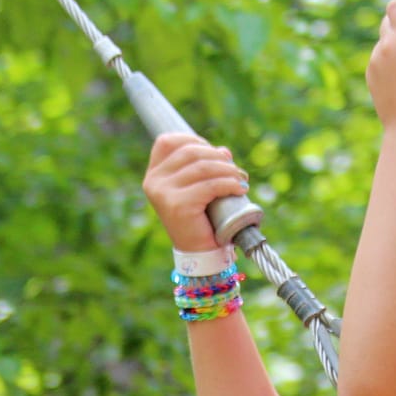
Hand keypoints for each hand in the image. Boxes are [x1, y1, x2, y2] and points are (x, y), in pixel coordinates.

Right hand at [141, 133, 250, 253]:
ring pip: (203, 167)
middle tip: (236, 170)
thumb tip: (223, 151)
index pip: (168, 141)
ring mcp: (163, 193)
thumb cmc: (201, 218)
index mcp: (154, 175)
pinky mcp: (178, 205)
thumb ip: (206, 166)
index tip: (215, 154)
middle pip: (190, 152)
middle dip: (218, 157)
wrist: (200, 254)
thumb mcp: (200, 186)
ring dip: (228, 171)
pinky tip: (239, 189)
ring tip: (241, 180)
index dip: (195, 141)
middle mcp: (154, 181)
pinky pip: (210, 185)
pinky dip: (229, 184)